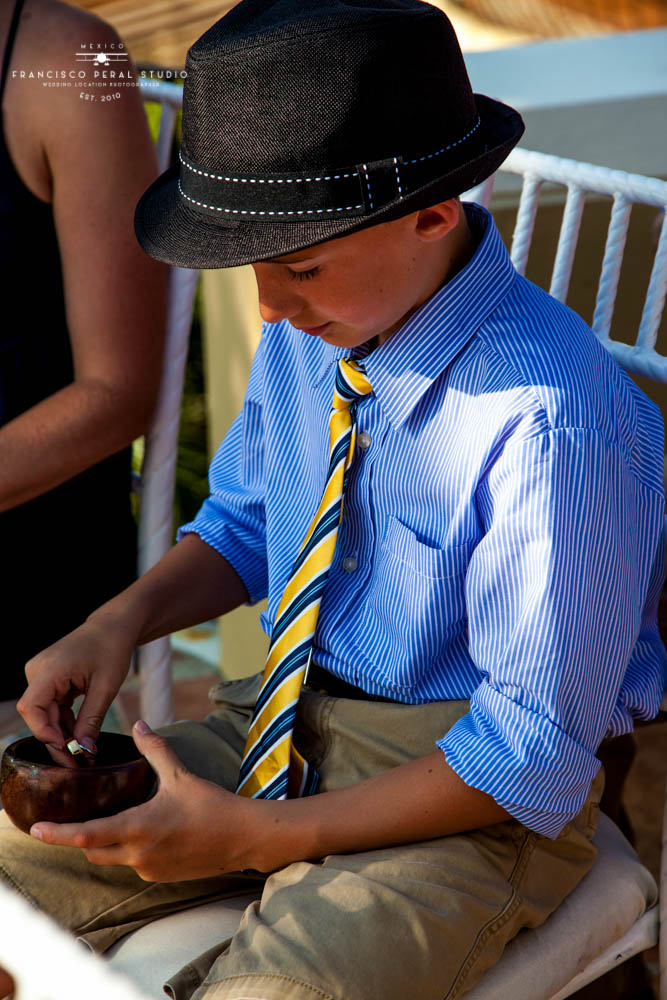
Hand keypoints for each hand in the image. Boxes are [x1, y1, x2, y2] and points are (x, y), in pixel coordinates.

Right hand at [18, 617, 134, 752]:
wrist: (113, 627)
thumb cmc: (111, 649)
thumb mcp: (105, 687)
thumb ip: (91, 720)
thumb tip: (84, 751)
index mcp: (49, 669)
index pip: (32, 708)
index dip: (45, 733)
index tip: (67, 750)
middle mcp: (37, 672)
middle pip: (38, 716)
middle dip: (57, 741)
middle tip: (77, 764)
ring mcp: (41, 676)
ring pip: (45, 715)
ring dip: (62, 735)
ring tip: (82, 756)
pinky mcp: (48, 680)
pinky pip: (52, 707)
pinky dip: (65, 723)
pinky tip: (79, 739)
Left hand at [29, 722, 266, 880]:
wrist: (241, 837)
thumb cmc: (212, 805)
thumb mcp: (180, 775)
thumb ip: (154, 751)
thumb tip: (139, 726)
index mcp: (138, 828)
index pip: (87, 835)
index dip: (58, 834)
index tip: (36, 831)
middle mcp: (138, 854)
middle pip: (92, 851)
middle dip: (80, 838)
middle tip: (70, 821)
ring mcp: (149, 869)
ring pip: (113, 859)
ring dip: (107, 843)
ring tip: (112, 821)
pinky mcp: (160, 877)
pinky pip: (134, 865)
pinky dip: (130, 850)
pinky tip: (146, 833)